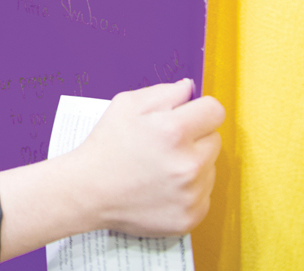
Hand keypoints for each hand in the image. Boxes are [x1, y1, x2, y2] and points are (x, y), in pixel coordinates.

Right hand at [0, 79, 223, 259]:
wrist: (88, 191)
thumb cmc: (106, 146)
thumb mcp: (126, 105)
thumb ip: (164, 92)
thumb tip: (189, 89)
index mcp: (174, 131)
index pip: (215, 111)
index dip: (200, 110)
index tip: (188, 116)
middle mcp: (188, 163)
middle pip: (214, 139)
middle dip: (194, 138)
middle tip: (165, 144)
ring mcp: (192, 193)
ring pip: (210, 168)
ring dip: (192, 164)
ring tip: (160, 167)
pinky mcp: (191, 216)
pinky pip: (204, 194)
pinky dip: (188, 190)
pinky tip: (163, 187)